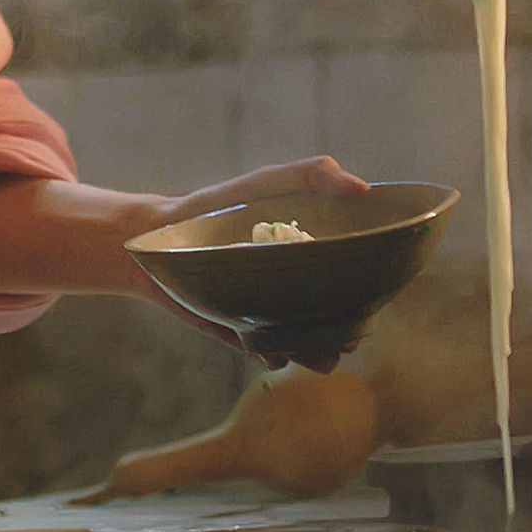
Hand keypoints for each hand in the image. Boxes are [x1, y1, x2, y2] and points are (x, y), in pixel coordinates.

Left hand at [117, 155, 374, 356]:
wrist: (160, 236)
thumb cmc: (221, 206)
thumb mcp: (267, 183)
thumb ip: (312, 175)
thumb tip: (361, 188)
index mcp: (317, 261)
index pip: (360, 286)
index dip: (371, 297)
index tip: (370, 301)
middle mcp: (302, 293)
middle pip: (341, 325)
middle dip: (345, 334)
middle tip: (338, 334)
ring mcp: (276, 317)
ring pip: (312, 349)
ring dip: (314, 353)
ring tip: (301, 343)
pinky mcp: (248, 336)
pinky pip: (272, 356)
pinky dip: (274, 355)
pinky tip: (264, 342)